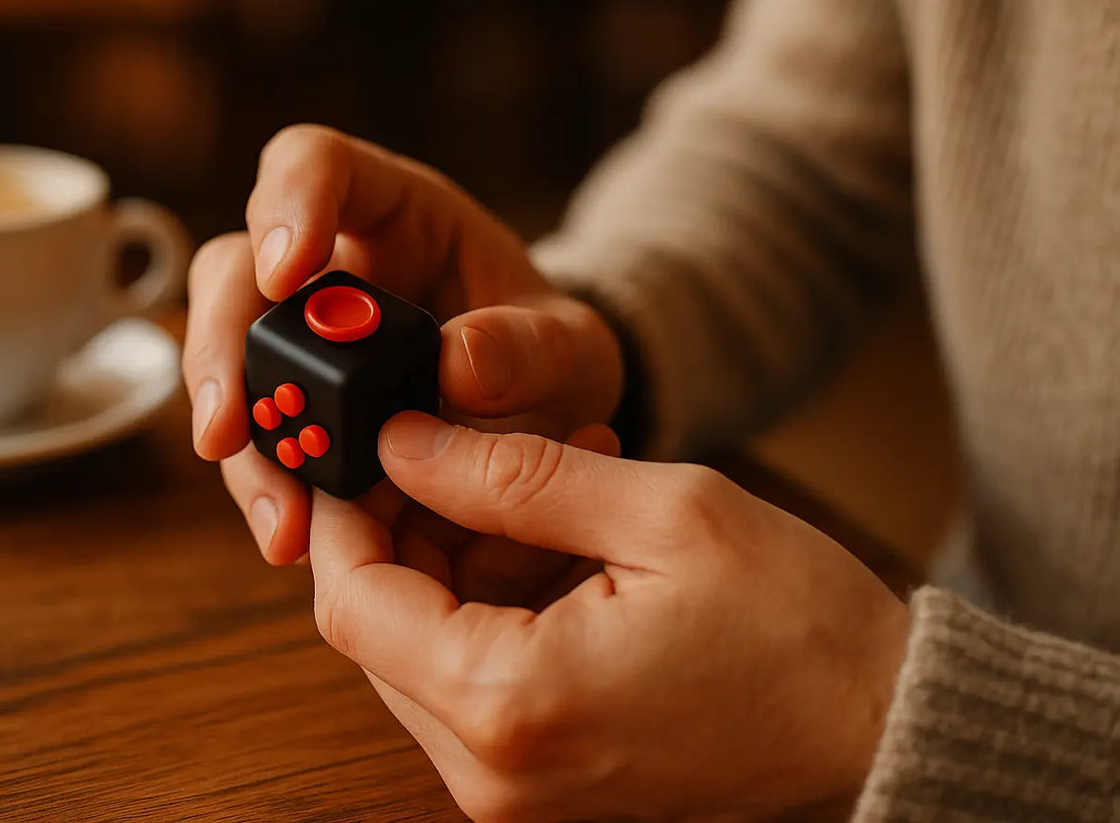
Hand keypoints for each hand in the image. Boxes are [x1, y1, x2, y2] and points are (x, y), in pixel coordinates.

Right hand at [183, 125, 624, 569]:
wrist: (554, 422)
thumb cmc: (553, 357)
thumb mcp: (570, 346)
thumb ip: (529, 347)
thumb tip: (453, 365)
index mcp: (395, 214)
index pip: (314, 165)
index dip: (287, 204)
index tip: (285, 271)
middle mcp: (327, 270)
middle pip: (235, 274)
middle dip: (223, 352)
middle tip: (231, 431)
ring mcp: (302, 346)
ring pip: (231, 370)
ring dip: (244, 448)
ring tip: (282, 524)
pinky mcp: (299, 417)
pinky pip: (259, 447)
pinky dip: (272, 494)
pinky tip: (293, 540)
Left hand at [310, 412, 910, 822]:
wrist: (881, 727)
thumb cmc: (798, 629)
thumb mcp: (658, 513)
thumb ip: (510, 475)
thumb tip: (403, 439)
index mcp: (511, 703)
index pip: (352, 599)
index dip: (345, 508)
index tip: (365, 438)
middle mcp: (491, 769)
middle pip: (377, 626)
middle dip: (407, 523)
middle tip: (466, 443)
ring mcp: (512, 786)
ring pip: (422, 646)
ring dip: (460, 555)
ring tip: (551, 479)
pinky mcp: (540, 779)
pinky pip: (473, 677)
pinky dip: (497, 600)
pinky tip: (567, 537)